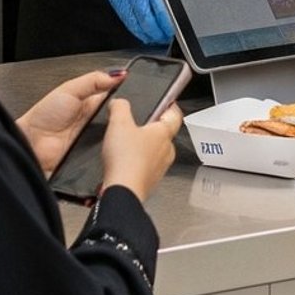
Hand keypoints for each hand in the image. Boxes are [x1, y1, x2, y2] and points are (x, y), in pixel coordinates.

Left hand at [17, 68, 124, 175]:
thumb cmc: (44, 115)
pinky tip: (110, 144)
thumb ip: (94, 80)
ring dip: (118, 133)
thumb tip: (118, 74)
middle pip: (119, 117)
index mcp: (91, 102)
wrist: (30, 143)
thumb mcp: (69, 89)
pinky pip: (108, 152)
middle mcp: (95, 121)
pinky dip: (110, 149)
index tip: (133, 91)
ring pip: (116, 136)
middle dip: (124, 115)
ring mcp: (94, 139)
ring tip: (116, 128)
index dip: (125, 94)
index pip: (116, 97)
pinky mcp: (93, 156)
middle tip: (124, 112)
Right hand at [95, 0, 174, 47]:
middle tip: (167, 37)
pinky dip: (138, 32)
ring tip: (158, 39)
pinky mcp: (119, 7)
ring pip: (139, 26)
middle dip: (160, 34)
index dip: (168, 26)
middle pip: (150, 23)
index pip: (162, 12)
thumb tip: (173, 8)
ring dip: (149, 36)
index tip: (174, 30)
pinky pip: (129, 24)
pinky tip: (144, 34)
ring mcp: (127, 3)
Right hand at [101, 90, 184, 204]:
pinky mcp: (150, 181)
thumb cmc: (126, 160)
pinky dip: (137, 163)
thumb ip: (120, 107)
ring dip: (144, 147)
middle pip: (164, 134)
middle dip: (152, 128)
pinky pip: (146, 167)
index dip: (171, 106)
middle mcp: (166, 151)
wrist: (123, 191)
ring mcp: (160, 168)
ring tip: (127, 145)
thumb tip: (119, 102)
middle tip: (138, 124)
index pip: (175, 115)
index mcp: (164, 133)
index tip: (168, 102)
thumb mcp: (118, 123)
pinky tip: (124, 163)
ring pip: (155, 151)